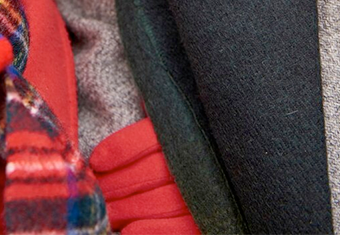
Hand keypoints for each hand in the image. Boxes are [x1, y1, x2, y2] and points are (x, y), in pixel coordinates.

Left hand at [90, 117, 200, 234]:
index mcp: (188, 129)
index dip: (119, 149)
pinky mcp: (210, 220)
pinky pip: (178, 229)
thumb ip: (153, 118)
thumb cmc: (193, 142)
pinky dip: (152, 230)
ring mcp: (207, 192)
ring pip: (160, 202)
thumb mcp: (173, 119)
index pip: (148, 139)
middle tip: (95, 192)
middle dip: (115, 185)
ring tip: (106, 211)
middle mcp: (200, 159)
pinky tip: (130, 231)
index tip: (95, 161)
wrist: (244, 172)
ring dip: (127, 209)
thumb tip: (128, 116)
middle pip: (150, 173)